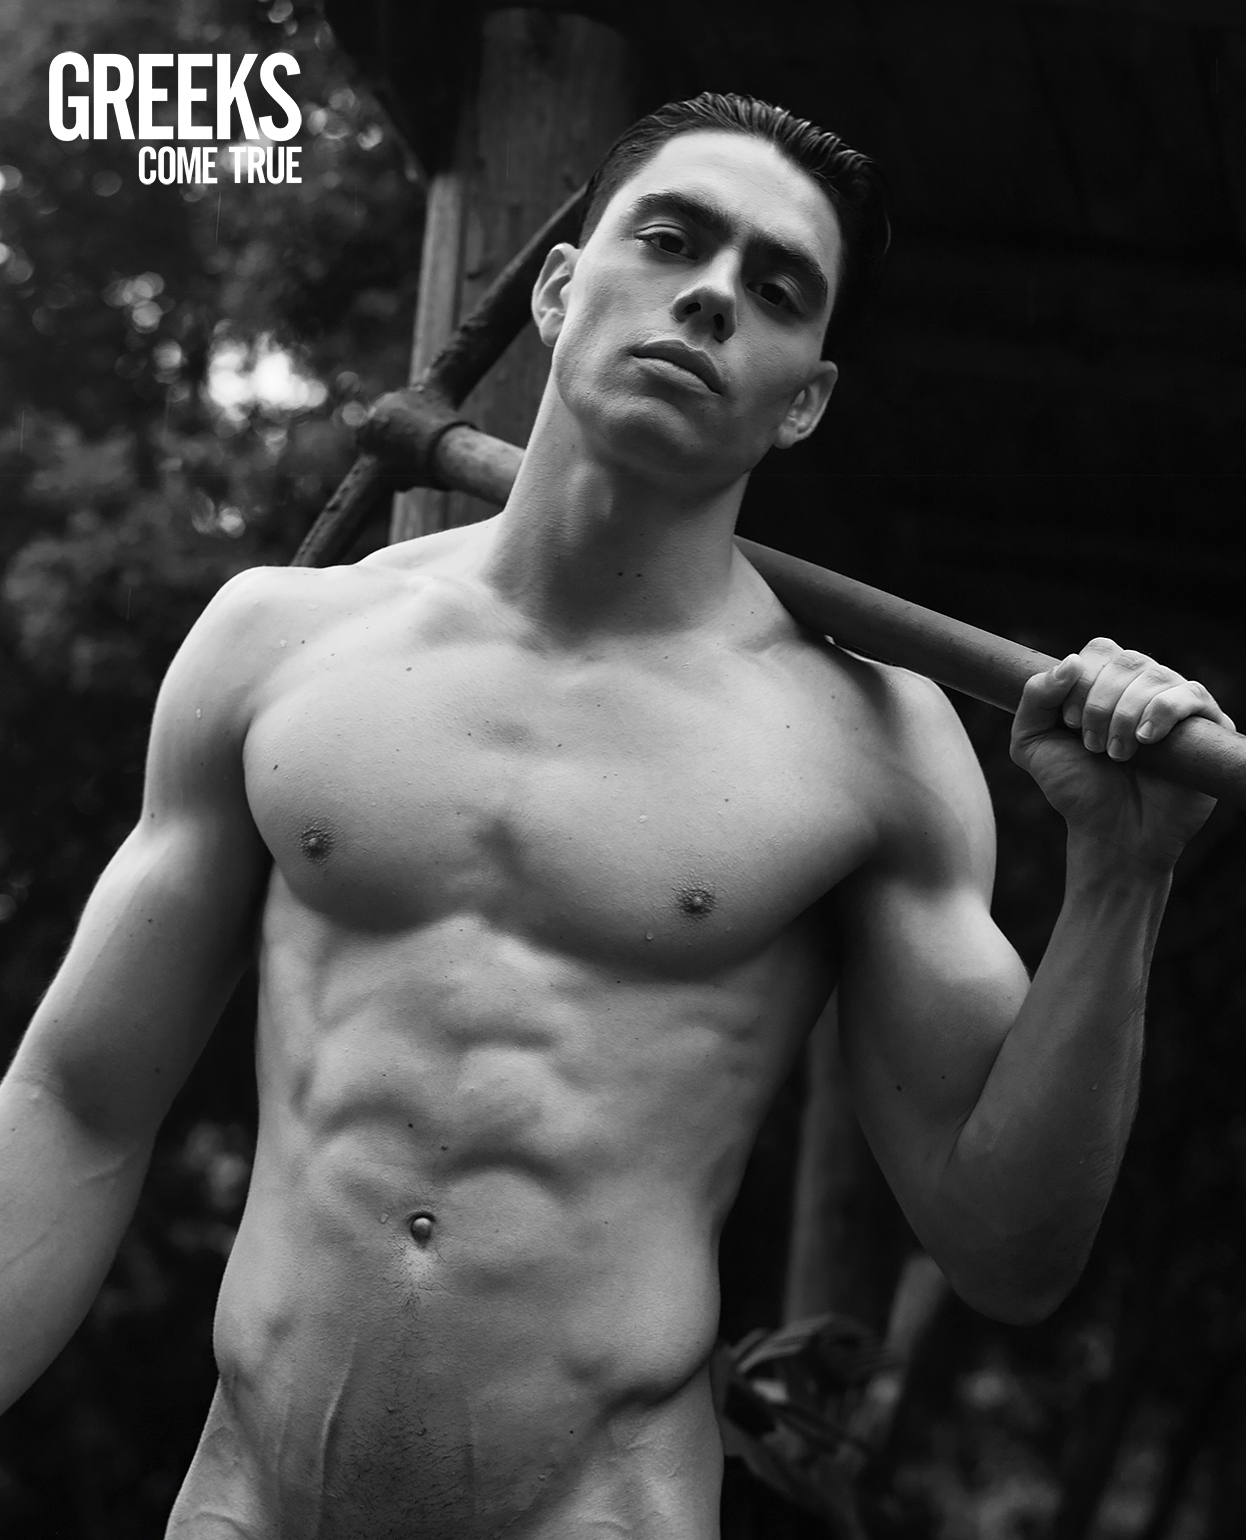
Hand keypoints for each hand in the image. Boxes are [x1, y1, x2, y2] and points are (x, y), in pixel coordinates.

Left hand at [1010, 638, 1235, 871]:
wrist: (1113, 834)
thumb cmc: (1076, 789)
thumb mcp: (1032, 743)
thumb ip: (1034, 698)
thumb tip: (1070, 662)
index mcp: (1106, 683)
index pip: (1100, 651)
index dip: (1081, 680)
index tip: (1069, 724)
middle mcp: (1144, 687)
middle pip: (1127, 661)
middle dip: (1099, 703)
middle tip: (1092, 746)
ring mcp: (1178, 704)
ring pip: (1156, 675)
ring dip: (1126, 715)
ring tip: (1116, 755)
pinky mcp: (1208, 725)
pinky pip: (1192, 694)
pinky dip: (1163, 712)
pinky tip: (1147, 740)